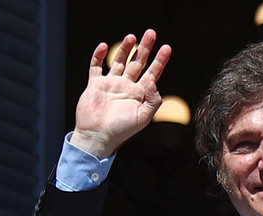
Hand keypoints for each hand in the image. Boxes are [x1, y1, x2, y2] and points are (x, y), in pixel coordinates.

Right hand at [70, 30, 171, 158]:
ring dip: (125, 49)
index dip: (160, 61)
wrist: (98, 136)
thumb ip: (153, 101)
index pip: (152, 73)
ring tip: (132, 37)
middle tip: (151, 33)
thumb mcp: (143, 117)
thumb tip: (155, 83)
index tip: (167, 48)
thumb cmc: (122, 130)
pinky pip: (96, 67)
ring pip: (119, 62)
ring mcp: (111, 84)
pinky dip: (99, 56)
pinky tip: (105, 46)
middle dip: (145, 48)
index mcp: (139, 94)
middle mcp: (126, 87)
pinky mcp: (95, 85)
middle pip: (138, 63)